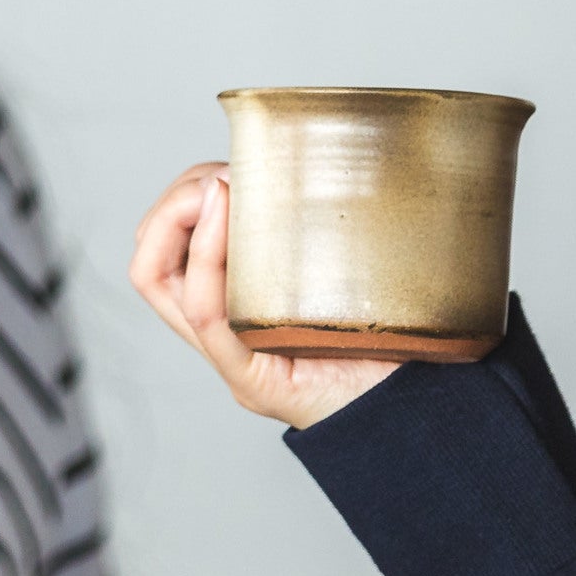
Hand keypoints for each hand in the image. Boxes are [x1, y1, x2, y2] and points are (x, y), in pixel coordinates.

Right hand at [129, 164, 398, 431]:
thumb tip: (305, 163)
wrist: (422, 412)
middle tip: (220, 177)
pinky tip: (227, 214)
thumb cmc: (392, 342)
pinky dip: (206, 257)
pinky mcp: (254, 382)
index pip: (167, 252)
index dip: (177, 204)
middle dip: (174, 205)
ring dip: (185, 217)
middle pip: (152, 265)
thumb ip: (314, 236)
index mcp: (237, 312)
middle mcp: (224, 338)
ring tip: (222, 186)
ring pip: (164, 284)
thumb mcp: (343, 272)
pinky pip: (208, 316)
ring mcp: (234, 362)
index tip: (219, 173)